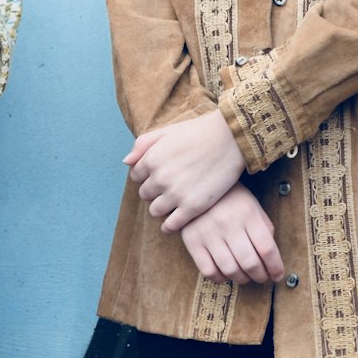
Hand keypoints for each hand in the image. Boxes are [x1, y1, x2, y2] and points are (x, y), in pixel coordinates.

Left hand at [124, 109, 245, 231]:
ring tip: (174, 201)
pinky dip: (170, 225)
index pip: (136, 176)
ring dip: (161, 207)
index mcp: (151, 159)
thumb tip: (126, 162)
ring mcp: (176, 195)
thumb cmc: (198, 133)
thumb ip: (142, 145)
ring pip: (155, 211)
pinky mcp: (192, 208)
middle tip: (169, 186)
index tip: (160, 174)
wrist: (231, 139)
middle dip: (154, 191)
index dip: (147, 175)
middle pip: (145, 194)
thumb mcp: (167, 131)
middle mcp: (160, 178)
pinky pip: (171, 225)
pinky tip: (175, 220)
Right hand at [180, 183, 284, 284]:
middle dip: (260, 276)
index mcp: (248, 214)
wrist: (197, 184)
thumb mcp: (252, 206)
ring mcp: (208, 233)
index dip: (275, 268)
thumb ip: (264, 230)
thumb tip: (271, 260)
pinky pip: (208, 270)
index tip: (277, 275)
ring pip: (230, 270)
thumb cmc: (231, 199)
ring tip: (245, 276)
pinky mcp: (192, 240)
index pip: (267, 249)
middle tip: (261, 277)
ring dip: (242, 279)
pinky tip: (225, 273)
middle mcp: (228, 223)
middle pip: (250, 263)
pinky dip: (220, 278)